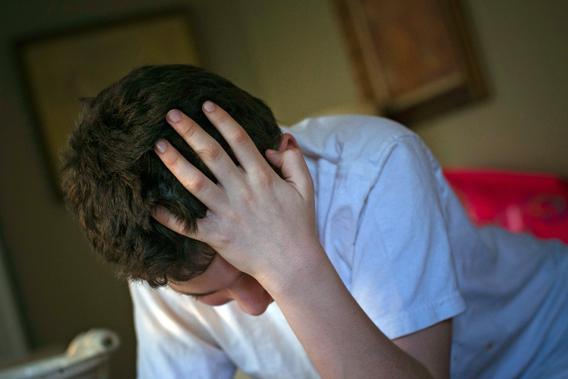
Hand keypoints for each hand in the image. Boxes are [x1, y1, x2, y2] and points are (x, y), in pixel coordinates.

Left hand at [153, 101, 321, 288]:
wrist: (292, 264)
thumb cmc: (299, 225)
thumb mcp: (305, 189)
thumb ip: (294, 161)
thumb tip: (279, 141)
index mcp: (262, 177)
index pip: (239, 139)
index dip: (221, 119)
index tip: (206, 104)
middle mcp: (241, 190)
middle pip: (211, 154)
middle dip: (190, 131)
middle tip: (170, 114)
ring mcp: (227, 213)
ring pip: (195, 183)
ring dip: (175, 162)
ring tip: (158, 146)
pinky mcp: (216, 236)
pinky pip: (188, 225)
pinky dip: (169, 216)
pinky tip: (152, 204)